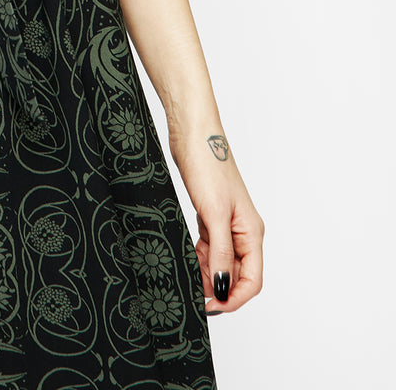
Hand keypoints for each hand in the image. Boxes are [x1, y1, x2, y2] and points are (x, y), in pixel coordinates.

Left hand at [172, 131, 264, 314]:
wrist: (193, 135)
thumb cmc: (208, 166)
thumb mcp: (213, 214)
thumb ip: (220, 253)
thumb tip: (222, 286)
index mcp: (252, 232)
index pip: (252, 280)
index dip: (234, 298)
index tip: (212, 306)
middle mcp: (243, 231)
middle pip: (237, 274)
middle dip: (218, 286)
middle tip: (194, 292)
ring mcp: (227, 224)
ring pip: (221, 262)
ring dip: (206, 272)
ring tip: (188, 273)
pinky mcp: (211, 216)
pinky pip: (210, 247)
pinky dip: (199, 256)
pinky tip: (188, 256)